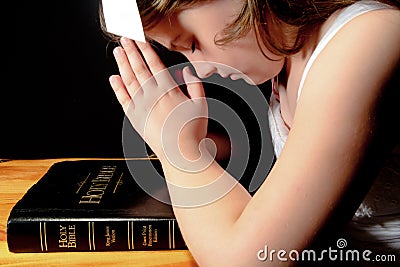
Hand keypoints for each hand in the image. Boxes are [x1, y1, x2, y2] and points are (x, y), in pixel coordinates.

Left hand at [109, 37, 209, 168]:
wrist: (180, 153)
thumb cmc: (192, 131)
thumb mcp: (201, 105)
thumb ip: (195, 85)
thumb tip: (186, 71)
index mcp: (169, 90)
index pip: (154, 64)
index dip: (145, 49)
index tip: (139, 39)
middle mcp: (153, 95)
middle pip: (139, 68)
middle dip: (131, 51)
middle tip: (124, 38)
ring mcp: (141, 106)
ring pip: (129, 80)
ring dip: (123, 64)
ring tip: (118, 52)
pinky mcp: (135, 118)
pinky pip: (123, 99)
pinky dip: (117, 88)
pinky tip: (114, 78)